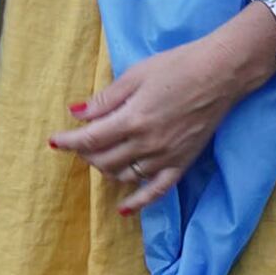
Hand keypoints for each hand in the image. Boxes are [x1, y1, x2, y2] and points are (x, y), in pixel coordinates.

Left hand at [48, 19, 268, 214]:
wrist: (221, 73)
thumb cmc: (178, 66)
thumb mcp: (136, 74)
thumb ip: (106, 99)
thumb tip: (76, 113)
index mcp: (132, 119)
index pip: (89, 139)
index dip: (67, 141)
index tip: (54, 141)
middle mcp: (146, 143)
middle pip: (103, 160)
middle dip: (85, 153)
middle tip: (81, 142)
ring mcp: (164, 157)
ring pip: (123, 175)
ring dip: (106, 169)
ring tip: (101, 157)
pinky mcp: (181, 163)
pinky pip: (156, 191)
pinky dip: (138, 202)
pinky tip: (124, 209)